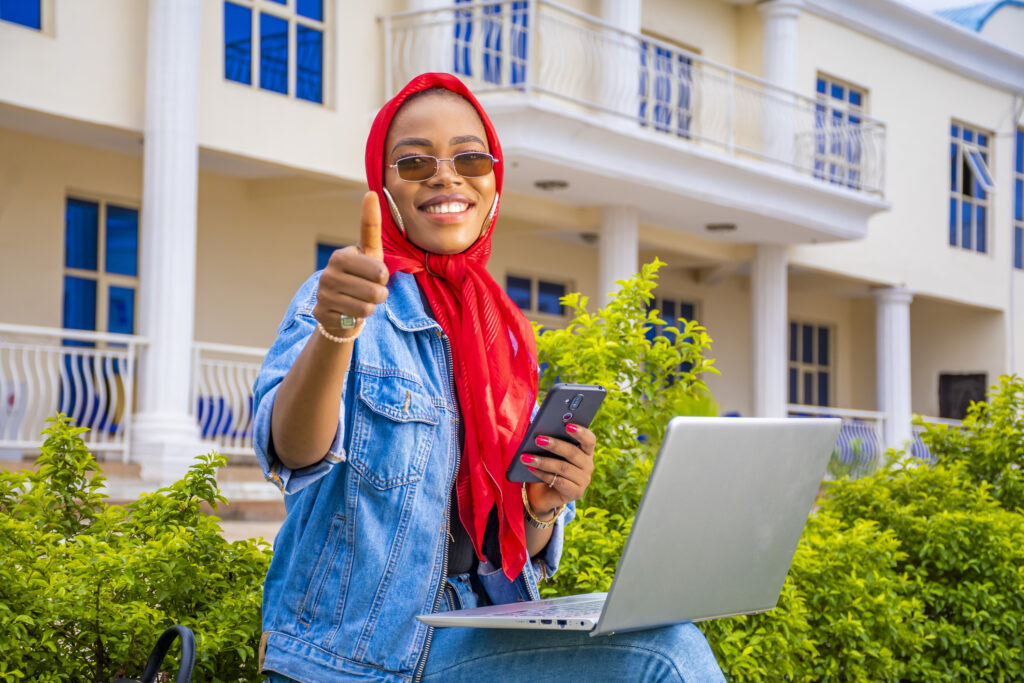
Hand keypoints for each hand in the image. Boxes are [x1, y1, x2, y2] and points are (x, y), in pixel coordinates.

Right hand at [314, 191, 389, 336]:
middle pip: (376, 291)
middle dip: (379, 295)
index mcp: (341, 256)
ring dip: (371, 307)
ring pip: (367, 307)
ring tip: (360, 301)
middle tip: (369, 291)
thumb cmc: (360, 275)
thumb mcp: (369, 252)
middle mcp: (328, 273)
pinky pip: (356, 320)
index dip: (383, 277)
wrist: (340, 307)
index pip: (379, 271)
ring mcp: (323, 294)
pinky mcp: (322, 314)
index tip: (376, 275)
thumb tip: (371, 192)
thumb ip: (371, 226)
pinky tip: (349, 312)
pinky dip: (358, 319)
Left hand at [522, 423, 595, 516]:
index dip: (580, 432)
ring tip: (526, 456)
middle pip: (573, 453)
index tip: (567, 426)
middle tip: (537, 439)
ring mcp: (584, 481)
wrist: (544, 493)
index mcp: (586, 451)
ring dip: (542, 461)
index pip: (589, 440)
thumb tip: (537, 429)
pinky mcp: (576, 493)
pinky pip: (558, 481)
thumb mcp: (550, 453)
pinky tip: (530, 468)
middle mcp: (588, 465)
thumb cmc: (548, 466)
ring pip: (563, 468)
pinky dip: (542, 474)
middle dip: (554, 445)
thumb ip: (550, 440)